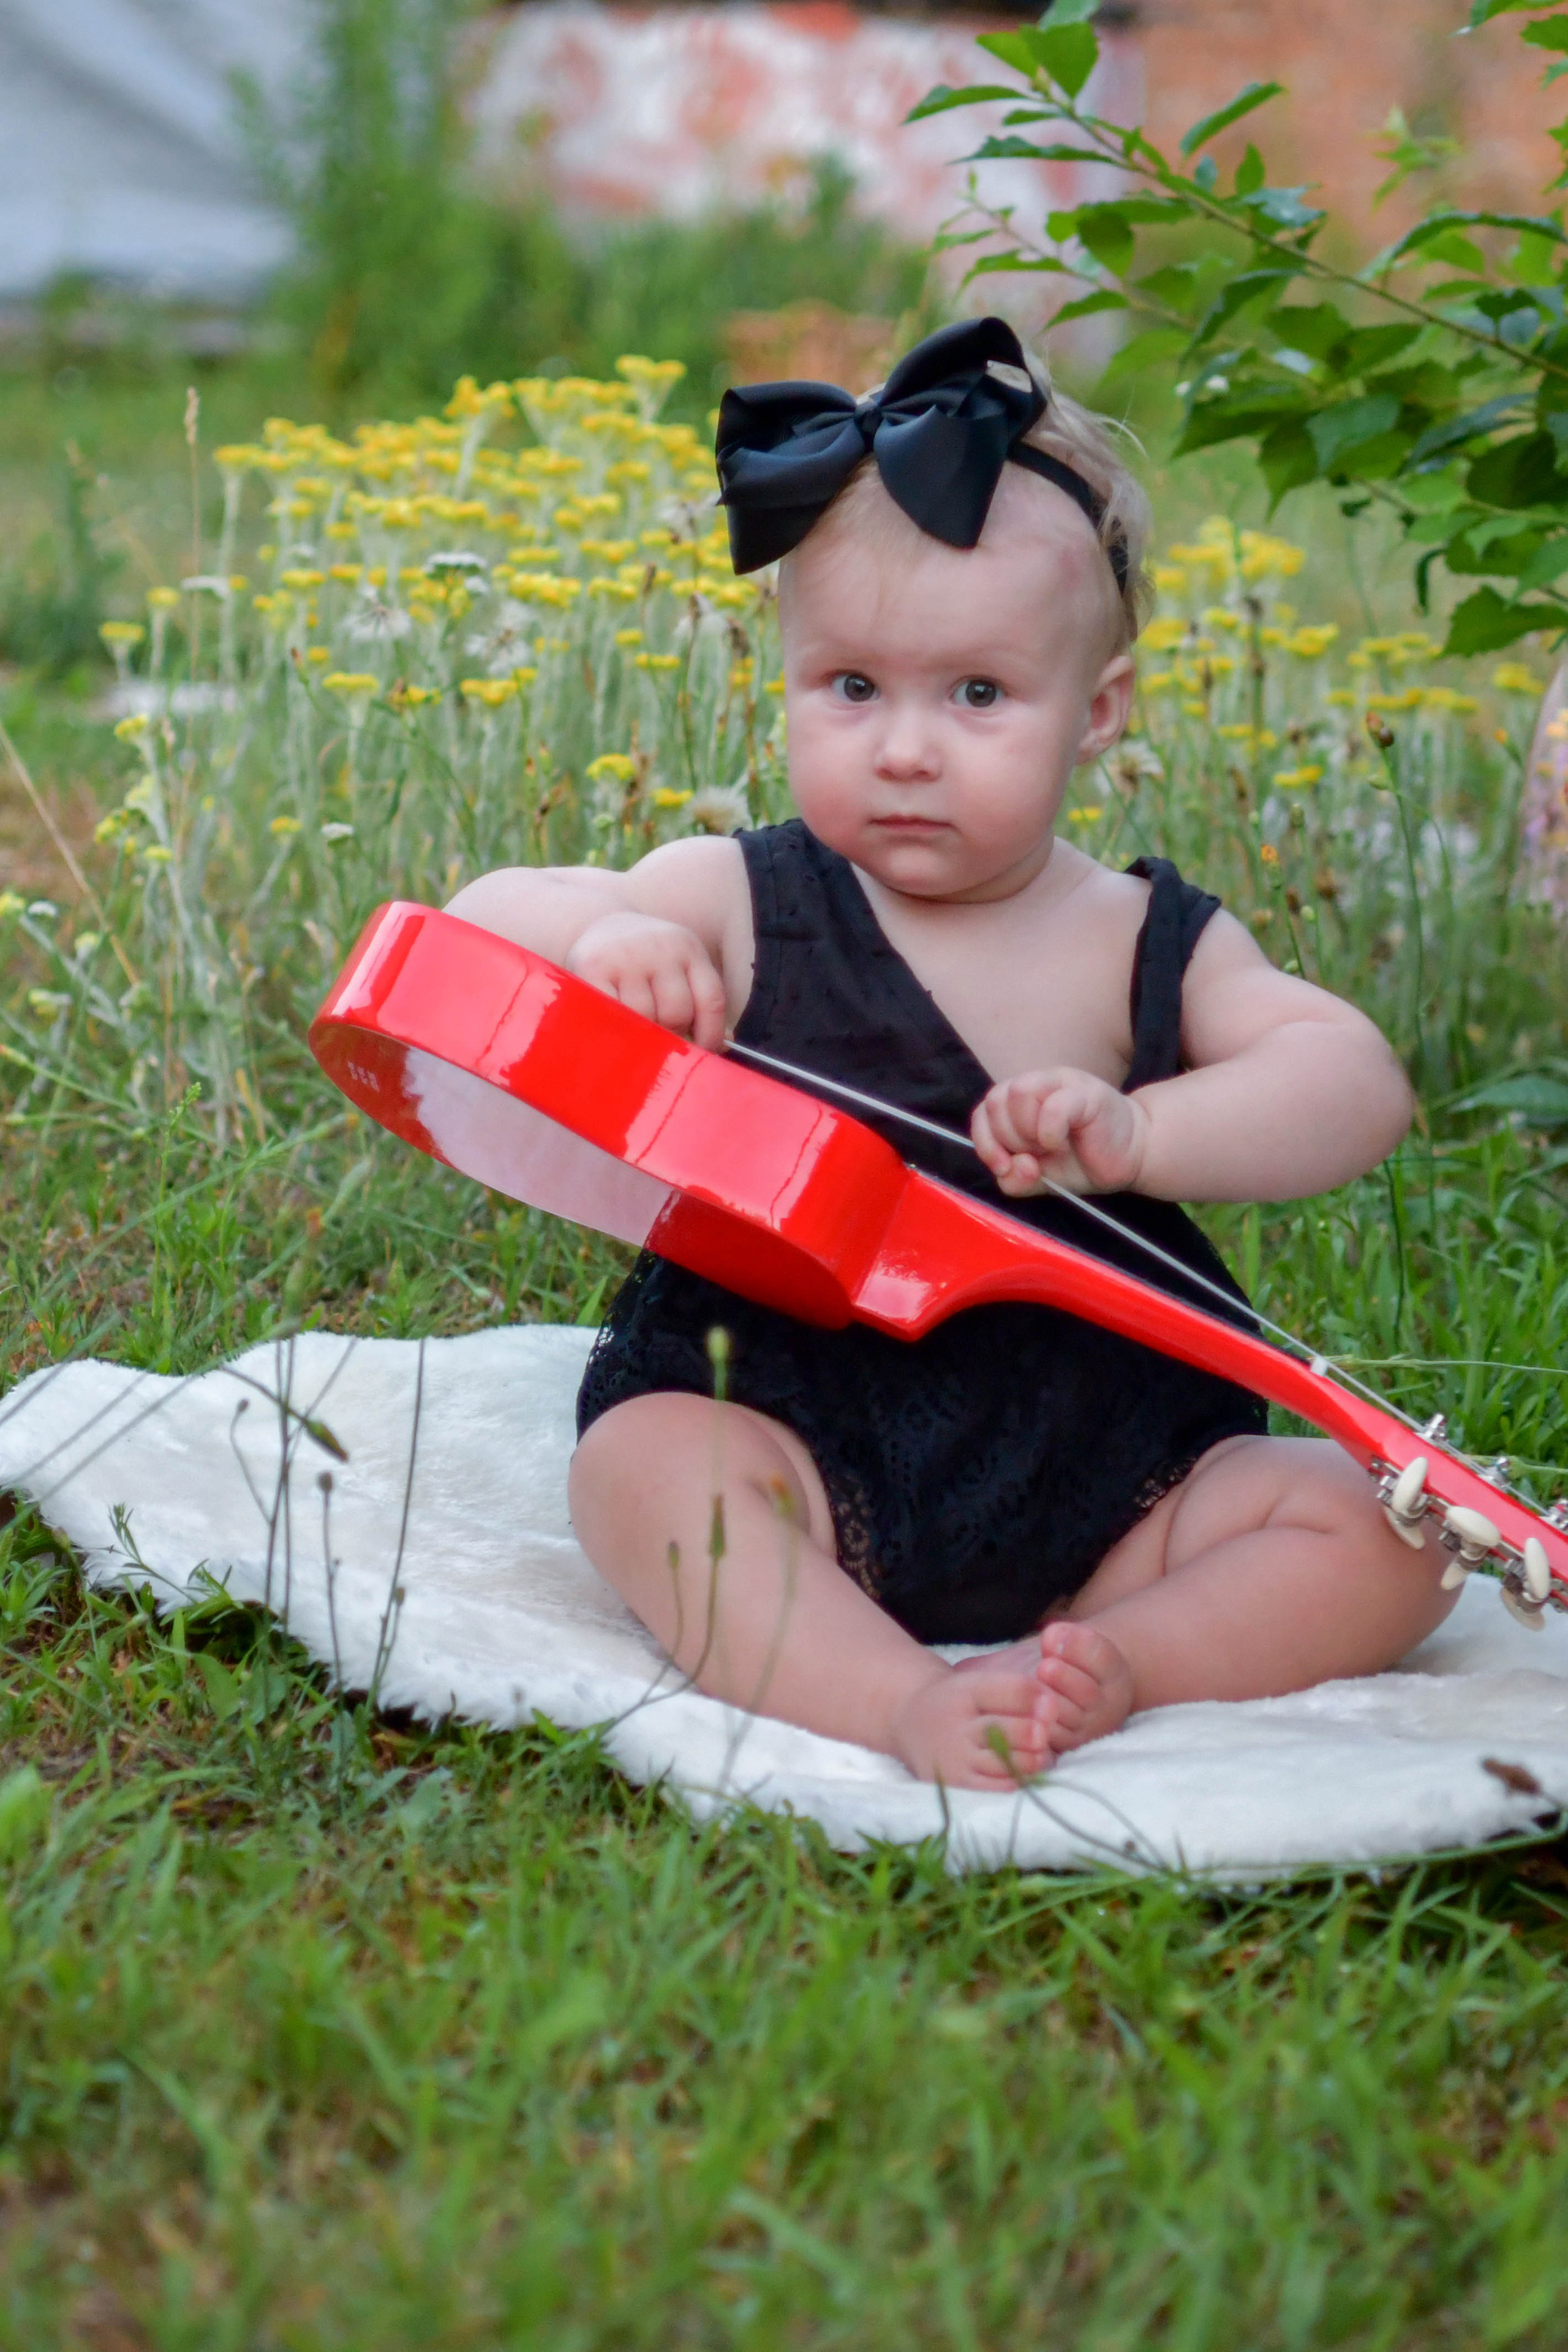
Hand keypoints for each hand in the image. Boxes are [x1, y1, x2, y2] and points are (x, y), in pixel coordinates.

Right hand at [566, 912, 727, 1048]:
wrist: (600, 923)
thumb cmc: (646, 959)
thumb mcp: (677, 966)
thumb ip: (698, 1001)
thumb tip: (724, 1044)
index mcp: (689, 948)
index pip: (710, 1000)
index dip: (709, 1035)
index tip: (702, 1053)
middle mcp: (661, 948)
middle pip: (676, 1013)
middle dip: (669, 1035)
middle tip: (658, 1039)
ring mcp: (627, 956)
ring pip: (643, 1018)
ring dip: (640, 1033)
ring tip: (634, 1029)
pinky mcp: (594, 967)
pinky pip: (611, 1014)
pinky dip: (614, 1027)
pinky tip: (613, 1024)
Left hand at [971, 1068, 1150, 1196]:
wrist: (1130, 1157)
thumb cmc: (1082, 1161)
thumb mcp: (1039, 1178)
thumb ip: (1014, 1180)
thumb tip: (1010, 1169)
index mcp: (1020, 1102)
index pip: (982, 1112)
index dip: (985, 1142)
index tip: (1004, 1166)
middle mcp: (1037, 1085)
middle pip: (995, 1101)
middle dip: (1009, 1140)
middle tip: (1037, 1155)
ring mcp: (1061, 1083)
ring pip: (1017, 1093)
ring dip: (1027, 1132)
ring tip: (1050, 1147)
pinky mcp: (1086, 1092)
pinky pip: (1053, 1106)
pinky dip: (1049, 1131)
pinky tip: (1061, 1143)